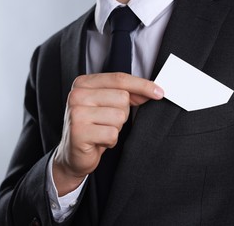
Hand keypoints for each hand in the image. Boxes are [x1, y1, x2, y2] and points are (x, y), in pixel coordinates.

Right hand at [53, 73, 163, 195]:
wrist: (73, 155)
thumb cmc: (93, 127)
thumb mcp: (108, 105)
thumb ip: (128, 95)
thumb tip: (154, 91)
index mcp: (83, 83)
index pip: (119, 79)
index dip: (142, 85)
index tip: (159, 92)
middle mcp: (77, 95)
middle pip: (122, 98)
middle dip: (122, 113)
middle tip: (106, 122)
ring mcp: (76, 113)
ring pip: (119, 116)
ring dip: (115, 128)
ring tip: (101, 131)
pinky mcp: (79, 132)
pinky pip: (112, 134)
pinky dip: (110, 141)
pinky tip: (98, 141)